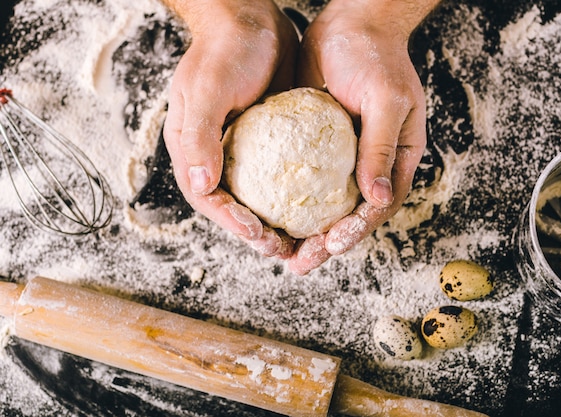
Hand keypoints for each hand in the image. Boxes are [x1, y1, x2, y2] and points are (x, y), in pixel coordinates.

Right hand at [162, 0, 297, 256]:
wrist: (251, 18)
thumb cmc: (226, 49)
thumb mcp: (210, 89)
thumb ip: (200, 137)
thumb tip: (201, 187)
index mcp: (193, 148)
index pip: (207, 197)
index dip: (231, 222)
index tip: (260, 236)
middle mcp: (215, 154)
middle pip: (232, 206)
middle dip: (256, 234)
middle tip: (285, 250)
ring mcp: (242, 149)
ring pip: (257, 197)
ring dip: (276, 221)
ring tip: (302, 239)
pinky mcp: (268, 141)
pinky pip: (280, 175)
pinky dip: (294, 194)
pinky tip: (316, 204)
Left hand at [289, 0, 438, 273]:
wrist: (352, 22)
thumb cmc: (377, 57)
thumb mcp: (386, 100)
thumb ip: (382, 148)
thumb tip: (376, 199)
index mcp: (395, 160)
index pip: (377, 207)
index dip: (356, 231)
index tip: (331, 246)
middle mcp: (370, 165)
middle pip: (348, 215)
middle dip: (324, 243)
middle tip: (296, 263)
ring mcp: (343, 158)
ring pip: (323, 203)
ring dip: (303, 229)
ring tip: (277, 248)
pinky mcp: (316, 146)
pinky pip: (302, 177)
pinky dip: (287, 197)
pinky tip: (265, 211)